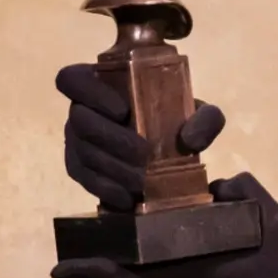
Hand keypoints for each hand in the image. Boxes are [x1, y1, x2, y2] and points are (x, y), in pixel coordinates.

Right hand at [55, 62, 225, 210]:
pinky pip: (83, 178)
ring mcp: (76, 139)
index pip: (71, 79)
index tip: (123, 110)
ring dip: (111, 167)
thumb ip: (206, 119)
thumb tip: (191, 140)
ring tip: (140, 180)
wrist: (170, 148)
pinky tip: (126, 198)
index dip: (90, 92)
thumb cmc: (177, 119)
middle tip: (143, 154)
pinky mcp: (79, 168)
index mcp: (100, 81)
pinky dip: (105, 188)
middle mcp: (81, 108)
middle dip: (111, 138)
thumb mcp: (200, 113)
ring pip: (82, 152)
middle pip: (79, 121)